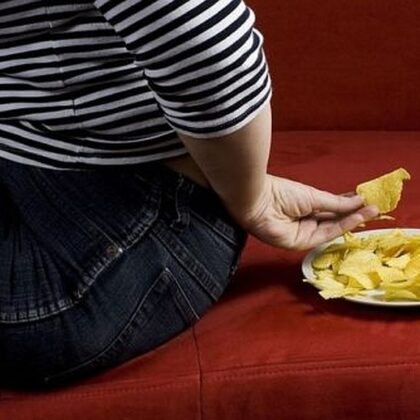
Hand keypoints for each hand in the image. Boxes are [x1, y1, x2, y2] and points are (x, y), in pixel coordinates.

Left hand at [229, 174, 378, 249]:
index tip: (366, 200)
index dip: (348, 205)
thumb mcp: (313, 195)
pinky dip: (341, 228)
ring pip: (331, 228)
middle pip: (333, 219)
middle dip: (353, 214)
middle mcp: (304, 219)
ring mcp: (302, 232)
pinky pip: (324, 235)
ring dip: (351, 221)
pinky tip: (356, 219)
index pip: (330, 207)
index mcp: (305, 205)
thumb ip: (336, 202)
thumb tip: (357, 199)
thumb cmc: (281, 192)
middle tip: (375, 208)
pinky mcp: (299, 243)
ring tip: (371, 212)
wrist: (257, 200)